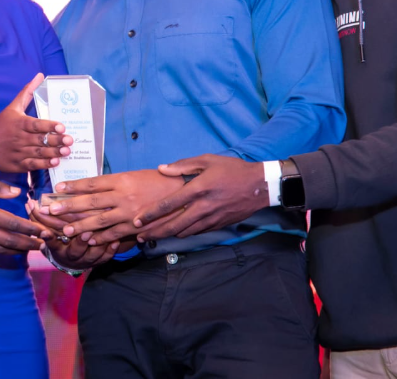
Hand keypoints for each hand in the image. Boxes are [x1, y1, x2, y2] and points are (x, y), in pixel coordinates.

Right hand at [0, 73, 72, 172]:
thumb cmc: (0, 125)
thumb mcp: (13, 107)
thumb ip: (27, 92)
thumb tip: (40, 76)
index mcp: (19, 123)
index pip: (36, 124)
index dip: (49, 126)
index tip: (61, 126)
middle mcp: (20, 138)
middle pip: (41, 139)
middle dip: (56, 140)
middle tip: (69, 140)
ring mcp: (19, 152)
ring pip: (39, 152)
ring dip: (54, 153)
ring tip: (66, 151)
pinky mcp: (18, 164)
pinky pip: (33, 165)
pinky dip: (44, 165)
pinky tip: (55, 162)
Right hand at [0, 173, 45, 253]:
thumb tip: (18, 193)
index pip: (11, 223)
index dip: (29, 229)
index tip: (42, 230)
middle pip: (9, 240)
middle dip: (28, 243)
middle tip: (44, 243)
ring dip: (17, 250)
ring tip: (31, 248)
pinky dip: (1, 252)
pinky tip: (9, 249)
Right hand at [28, 199, 126, 269]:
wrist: (73, 259)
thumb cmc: (59, 239)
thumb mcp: (47, 231)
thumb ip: (38, 218)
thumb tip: (29, 202)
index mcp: (58, 249)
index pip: (53, 244)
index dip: (52, 239)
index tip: (52, 231)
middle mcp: (73, 256)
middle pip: (76, 251)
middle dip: (80, 242)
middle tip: (85, 231)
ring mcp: (87, 260)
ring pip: (93, 255)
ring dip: (98, 245)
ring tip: (104, 234)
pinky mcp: (99, 260)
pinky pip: (106, 257)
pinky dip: (110, 250)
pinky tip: (116, 240)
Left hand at [43, 170, 184, 245]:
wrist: (186, 193)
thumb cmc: (162, 181)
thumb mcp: (137, 175)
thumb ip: (118, 182)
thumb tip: (97, 187)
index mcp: (122, 179)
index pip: (92, 183)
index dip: (74, 186)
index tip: (59, 188)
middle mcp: (122, 196)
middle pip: (90, 202)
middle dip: (69, 207)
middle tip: (52, 211)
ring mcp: (129, 212)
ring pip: (100, 221)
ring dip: (81, 226)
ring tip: (65, 231)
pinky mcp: (137, 226)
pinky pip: (115, 233)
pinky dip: (101, 238)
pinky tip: (89, 240)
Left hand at [129, 154, 268, 239]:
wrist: (259, 186)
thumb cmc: (232, 170)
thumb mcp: (207, 160)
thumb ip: (183, 165)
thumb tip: (162, 169)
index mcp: (197, 189)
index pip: (168, 205)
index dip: (150, 214)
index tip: (137, 220)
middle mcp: (202, 207)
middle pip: (173, 225)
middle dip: (154, 232)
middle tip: (139, 235)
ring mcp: (211, 219)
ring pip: (184, 232)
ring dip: (166, 236)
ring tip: (152, 237)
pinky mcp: (218, 225)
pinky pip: (196, 232)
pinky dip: (183, 234)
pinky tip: (174, 233)